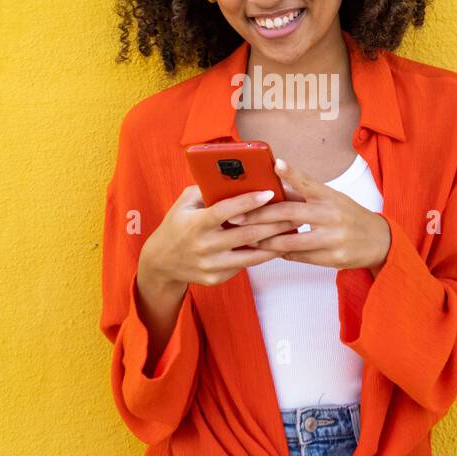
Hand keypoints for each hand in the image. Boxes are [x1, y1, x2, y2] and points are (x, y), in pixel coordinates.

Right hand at [138, 183, 298, 289]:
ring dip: (274, 243)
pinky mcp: (215, 278)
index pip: (225, 211)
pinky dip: (260, 256)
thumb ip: (207, 190)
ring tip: (292, 232)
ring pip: (250, 255)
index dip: (248, 202)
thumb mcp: (185, 203)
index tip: (269, 193)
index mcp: (195, 224)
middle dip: (274, 223)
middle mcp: (203, 246)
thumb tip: (235, 177)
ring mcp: (210, 265)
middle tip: (295, 213)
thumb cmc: (178, 224)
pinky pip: (243, 266)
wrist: (161, 262)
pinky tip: (276, 246)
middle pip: (246, 234)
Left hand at [229, 157, 391, 272]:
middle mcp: (333, 215)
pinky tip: (268, 250)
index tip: (277, 163)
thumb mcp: (333, 199)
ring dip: (266, 241)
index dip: (292, 173)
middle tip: (237, 216)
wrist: (379, 241)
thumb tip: (276, 184)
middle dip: (260, 216)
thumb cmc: (350, 216)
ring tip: (247, 238)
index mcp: (331, 197)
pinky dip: (282, 253)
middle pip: (291, 213)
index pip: (309, 182)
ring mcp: (333, 238)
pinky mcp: (333, 258)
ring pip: (291, 240)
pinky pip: (300, 256)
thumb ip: (306, 194)